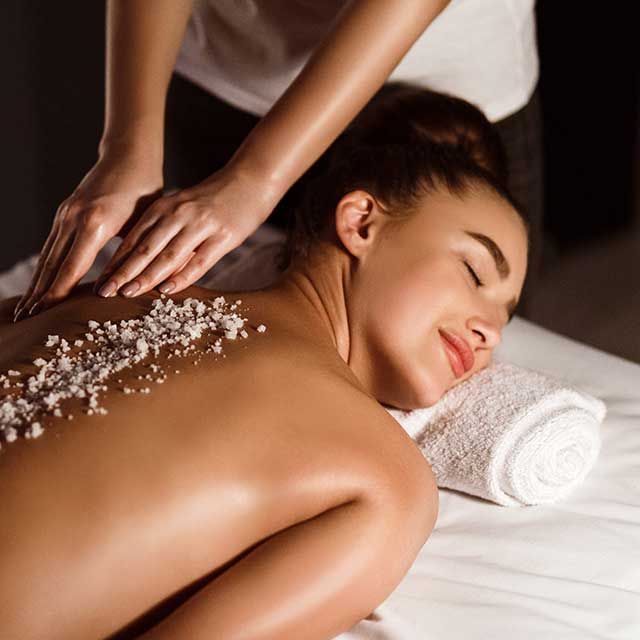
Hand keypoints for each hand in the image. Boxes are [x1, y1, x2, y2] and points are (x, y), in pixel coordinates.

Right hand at [13, 150, 162, 321]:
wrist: (130, 159)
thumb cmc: (145, 194)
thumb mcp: (143, 225)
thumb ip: (130, 254)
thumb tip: (126, 286)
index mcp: (94, 224)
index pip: (71, 267)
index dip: (58, 292)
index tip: (46, 314)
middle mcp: (73, 219)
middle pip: (51, 264)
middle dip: (39, 294)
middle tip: (25, 319)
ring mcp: (65, 215)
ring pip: (47, 256)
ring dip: (36, 284)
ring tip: (26, 308)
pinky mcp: (64, 214)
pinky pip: (51, 246)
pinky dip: (43, 267)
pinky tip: (38, 284)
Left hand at [91, 165, 282, 298]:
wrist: (251, 180)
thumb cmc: (215, 199)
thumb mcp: (184, 209)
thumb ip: (165, 230)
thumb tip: (144, 262)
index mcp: (164, 208)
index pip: (133, 240)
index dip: (114, 262)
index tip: (98, 282)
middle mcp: (178, 215)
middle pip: (144, 249)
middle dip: (122, 272)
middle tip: (103, 292)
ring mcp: (200, 225)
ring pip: (168, 256)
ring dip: (146, 277)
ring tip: (127, 293)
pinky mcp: (223, 236)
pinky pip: (199, 261)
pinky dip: (182, 277)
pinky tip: (167, 290)